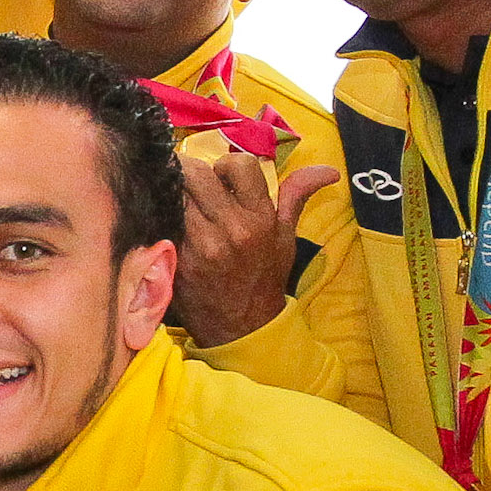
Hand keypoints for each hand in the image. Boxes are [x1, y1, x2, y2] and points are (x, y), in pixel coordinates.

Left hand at [169, 149, 327, 347]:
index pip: (238, 165)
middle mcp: (231, 230)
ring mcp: (200, 245)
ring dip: (174, 194)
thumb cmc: (264, 276)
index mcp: (260, 219)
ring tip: (178, 204)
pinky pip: (160, 219)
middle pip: (196, 173)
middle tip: (192, 186)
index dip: (226, 166)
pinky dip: (161, 215)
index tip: (222, 180)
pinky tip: (167, 222)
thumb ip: (297, 196)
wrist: (242, 326)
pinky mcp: (176, 258)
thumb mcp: (285, 237)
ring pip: (174, 194)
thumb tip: (330, 170)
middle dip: (191, 172)